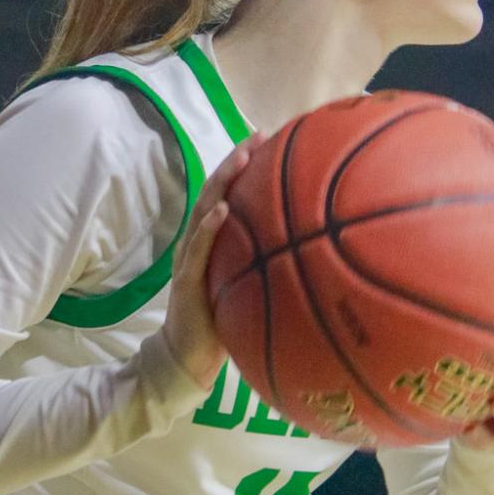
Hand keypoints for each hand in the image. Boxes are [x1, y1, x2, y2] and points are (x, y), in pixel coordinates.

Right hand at [156, 140, 255, 391]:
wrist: (186, 358)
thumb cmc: (219, 323)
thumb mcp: (246, 286)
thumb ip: (263, 264)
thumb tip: (307, 248)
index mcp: (210, 241)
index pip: (225, 193)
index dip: (242, 164)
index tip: (268, 138)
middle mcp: (196, 242)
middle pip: (213, 191)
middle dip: (235, 160)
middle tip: (258, 136)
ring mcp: (188, 258)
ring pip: (204, 211)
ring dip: (222, 183)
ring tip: (241, 157)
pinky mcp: (186, 281)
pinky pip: (197, 249)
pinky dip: (209, 227)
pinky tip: (223, 210)